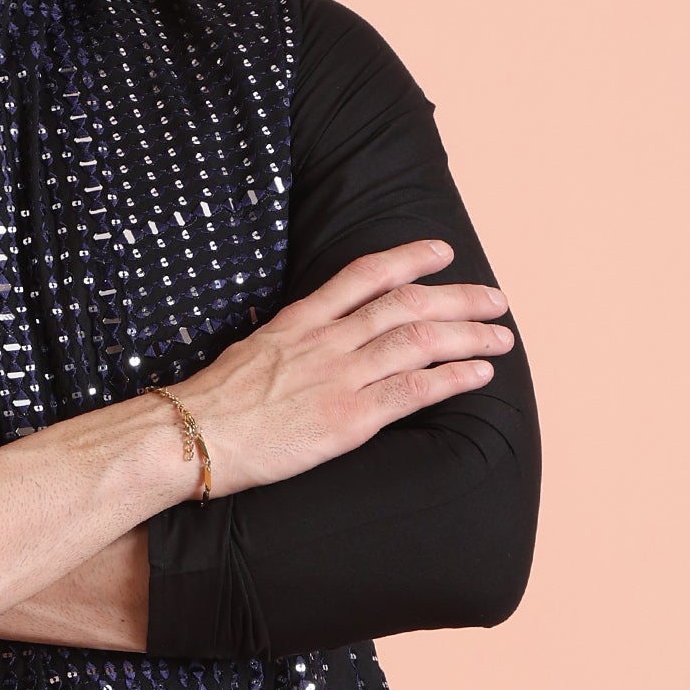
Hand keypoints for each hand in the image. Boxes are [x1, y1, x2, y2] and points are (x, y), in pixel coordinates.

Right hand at [177, 241, 512, 495]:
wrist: (187, 437)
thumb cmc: (210, 406)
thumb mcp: (250, 354)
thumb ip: (289, 344)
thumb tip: (312, 344)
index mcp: (299, 322)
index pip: (363, 275)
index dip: (408, 258)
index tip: (442, 252)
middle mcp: (325, 342)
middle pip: (406, 304)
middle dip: (458, 298)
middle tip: (495, 300)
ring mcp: (338, 378)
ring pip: (418, 341)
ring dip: (468, 335)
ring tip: (501, 337)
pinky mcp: (346, 420)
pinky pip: (412, 391)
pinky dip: (452, 378)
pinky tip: (479, 374)